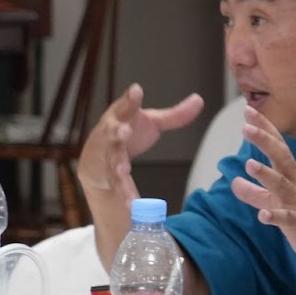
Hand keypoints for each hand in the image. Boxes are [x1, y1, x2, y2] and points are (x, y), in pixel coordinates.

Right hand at [77, 83, 205, 200]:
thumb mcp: (150, 122)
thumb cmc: (127, 134)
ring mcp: (107, 157)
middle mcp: (110, 135)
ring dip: (118, 166)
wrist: (95, 161)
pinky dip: (124, 195)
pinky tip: (132, 204)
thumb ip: (174, 115)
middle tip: (124, 131)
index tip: (136, 91)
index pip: (126, 106)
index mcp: (121, 117)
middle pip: (113, 132)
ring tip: (124, 172)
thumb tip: (199, 99)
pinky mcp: (107, 177)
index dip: (131, 99)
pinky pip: (117, 186)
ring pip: (113, 162)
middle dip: (118, 132)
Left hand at [229, 106, 295, 266]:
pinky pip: (286, 220)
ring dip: (266, 175)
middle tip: (247, 127)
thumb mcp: (279, 201)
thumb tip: (234, 182)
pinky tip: (262, 215)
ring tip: (249, 164)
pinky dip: (274, 217)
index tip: (248, 110)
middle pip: (281, 158)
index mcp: (293, 175)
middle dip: (264, 141)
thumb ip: (255, 192)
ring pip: (281, 186)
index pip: (278, 145)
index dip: (265, 128)